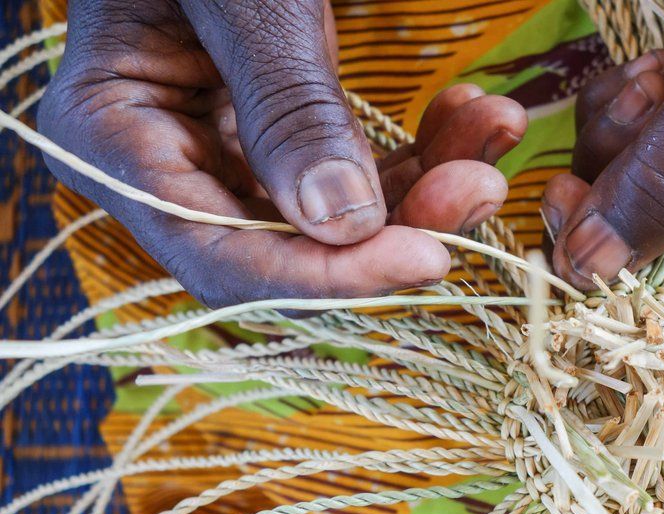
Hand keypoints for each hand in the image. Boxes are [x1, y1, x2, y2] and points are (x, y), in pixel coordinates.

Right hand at [38, 0, 525, 306]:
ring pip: (338, 221)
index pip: (221, 257)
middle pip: (291, 251)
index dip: (327, 277)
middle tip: (481, 187)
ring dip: (428, 185)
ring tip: (492, 133)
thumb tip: (343, 226)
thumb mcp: (245, 3)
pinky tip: (470, 117)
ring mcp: (224, 159)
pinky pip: (352, 172)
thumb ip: (286, 110)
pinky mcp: (278, 143)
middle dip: (399, 226)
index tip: (426, 258)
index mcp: (111, 140)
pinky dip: (418, 151)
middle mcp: (166, 169)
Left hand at [542, 0, 663, 336]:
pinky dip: (613, 114)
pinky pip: (614, 154)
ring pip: (624, 209)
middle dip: (619, 219)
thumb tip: (589, 268)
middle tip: (584, 184)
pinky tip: (649, 67)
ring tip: (658, 81)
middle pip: (659, 266)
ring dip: (616, 150)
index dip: (657, 314)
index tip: (592, 286)